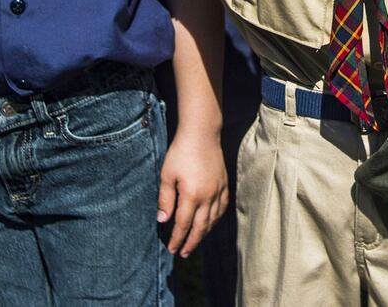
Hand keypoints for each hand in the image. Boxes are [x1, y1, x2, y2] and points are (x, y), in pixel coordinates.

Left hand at [157, 130, 228, 256]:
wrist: (202, 133)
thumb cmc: (181, 152)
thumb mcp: (167, 175)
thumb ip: (165, 199)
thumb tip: (162, 219)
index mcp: (192, 195)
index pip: (184, 224)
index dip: (177, 239)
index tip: (171, 249)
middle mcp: (208, 196)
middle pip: (200, 227)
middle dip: (191, 243)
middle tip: (183, 254)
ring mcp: (218, 191)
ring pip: (213, 220)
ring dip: (204, 234)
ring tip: (195, 242)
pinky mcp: (224, 184)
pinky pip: (222, 208)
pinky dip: (216, 219)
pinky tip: (211, 223)